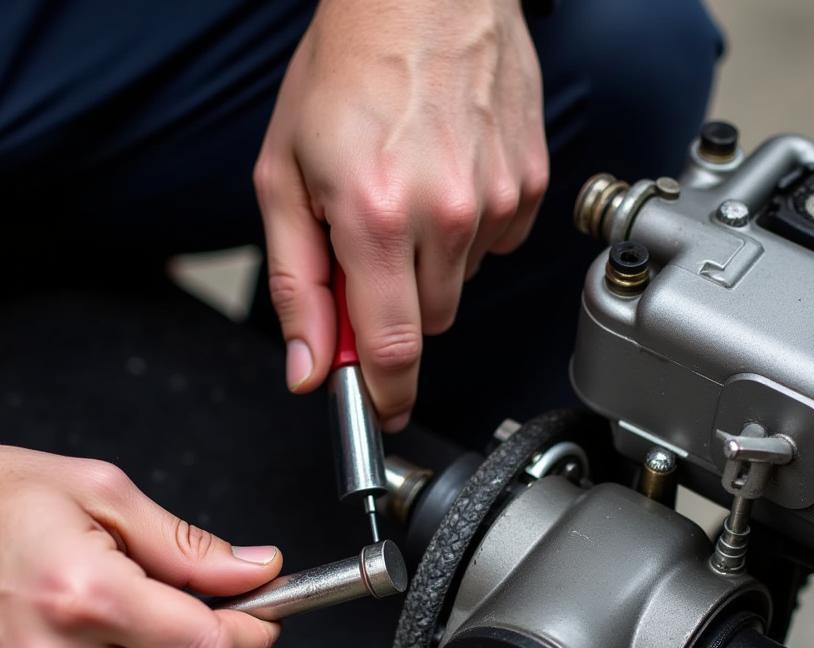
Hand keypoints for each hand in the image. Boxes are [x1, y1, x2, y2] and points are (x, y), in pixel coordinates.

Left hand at [254, 0, 547, 429]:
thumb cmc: (345, 69)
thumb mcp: (284, 176)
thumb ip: (296, 282)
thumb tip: (310, 365)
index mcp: (376, 217)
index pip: (392, 349)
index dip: (385, 395)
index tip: (381, 412)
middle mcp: (447, 215)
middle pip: (425, 322)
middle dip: (392, 306)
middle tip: (367, 247)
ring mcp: (497, 199)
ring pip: (459, 285)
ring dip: (428, 265)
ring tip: (405, 194)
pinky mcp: (529, 185)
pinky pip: (493, 246)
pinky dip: (464, 233)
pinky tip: (444, 180)